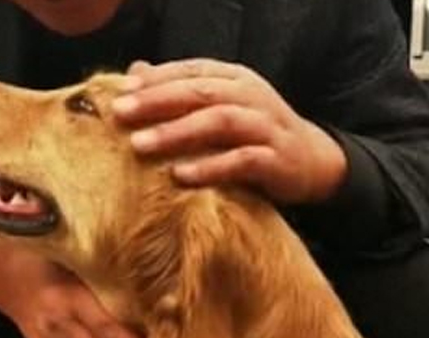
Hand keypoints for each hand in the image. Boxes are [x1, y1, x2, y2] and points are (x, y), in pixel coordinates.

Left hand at [111, 59, 347, 204]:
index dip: (154, 80)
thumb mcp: (218, 106)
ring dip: (177, 133)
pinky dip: (210, 167)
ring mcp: (266, 126)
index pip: (190, 72)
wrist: (311, 162)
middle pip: (200, 92)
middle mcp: (250, 96)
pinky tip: (181, 175)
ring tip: (140, 145)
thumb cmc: (252, 134)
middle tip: (120, 113)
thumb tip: (134, 72)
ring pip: (219, 122)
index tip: (118, 92)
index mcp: (233, 78)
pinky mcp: (276, 160)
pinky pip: (242, 161)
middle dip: (156, 101)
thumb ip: (180, 90)